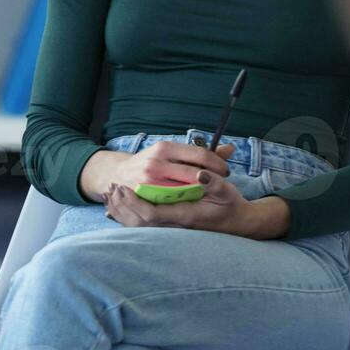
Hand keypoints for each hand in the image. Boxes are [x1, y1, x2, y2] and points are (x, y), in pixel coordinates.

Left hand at [103, 167, 256, 236]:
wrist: (239, 223)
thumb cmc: (232, 205)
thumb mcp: (228, 192)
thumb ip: (214, 183)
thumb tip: (200, 174)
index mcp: (187, 217)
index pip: (153, 214)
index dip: (136, 203)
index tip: (124, 189)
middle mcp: (177, 225)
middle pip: (141, 222)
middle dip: (124, 207)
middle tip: (112, 188)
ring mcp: (173, 228)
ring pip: (141, 226)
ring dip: (124, 211)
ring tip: (112, 194)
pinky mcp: (172, 226)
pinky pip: (145, 225)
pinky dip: (130, 216)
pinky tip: (120, 204)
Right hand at [112, 141, 234, 190]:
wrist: (118, 174)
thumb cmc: (152, 162)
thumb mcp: (172, 152)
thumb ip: (201, 153)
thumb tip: (231, 149)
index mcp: (164, 148)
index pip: (200, 154)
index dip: (217, 163)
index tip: (225, 170)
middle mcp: (156, 163)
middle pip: (195, 173)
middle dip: (213, 179)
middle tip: (221, 182)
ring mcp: (150, 181)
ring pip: (186, 190)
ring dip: (201, 192)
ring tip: (208, 191)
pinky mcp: (147, 197)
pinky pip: (174, 201)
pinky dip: (186, 201)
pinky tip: (192, 201)